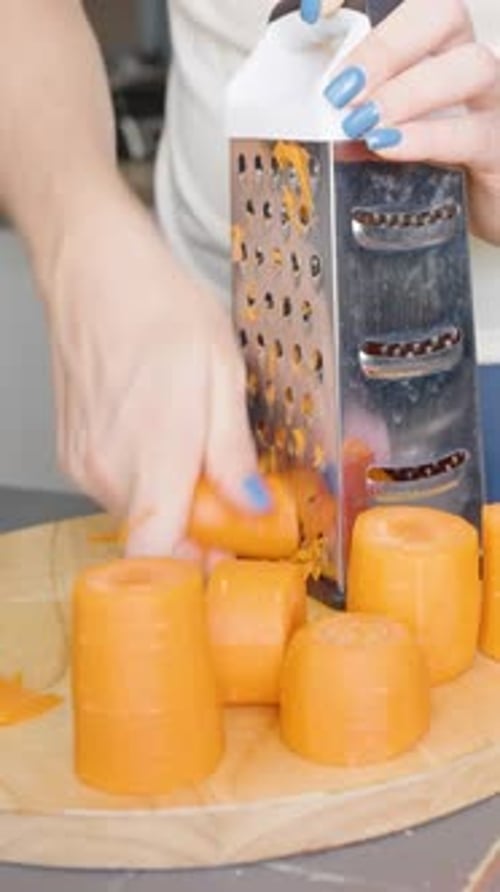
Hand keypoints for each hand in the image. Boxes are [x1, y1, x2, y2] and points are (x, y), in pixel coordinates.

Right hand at [42, 179, 268, 557]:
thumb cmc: (160, 311)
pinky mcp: (73, 453)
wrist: (98, 274)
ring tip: (194, 447)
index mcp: (156, 458)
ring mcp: (85, 463)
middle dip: (198, 528)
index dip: (195, 572)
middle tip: (229, 492)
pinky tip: (161, 434)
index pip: (159, 556)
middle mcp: (111, 471)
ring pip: (138, 511)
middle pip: (157, 536)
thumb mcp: (223, 377)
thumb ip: (233, 455)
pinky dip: (145, 477)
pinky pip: (116, 486)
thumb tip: (253, 507)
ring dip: (172, 498)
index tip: (226, 558)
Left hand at [303, 0, 499, 244]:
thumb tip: (320, 122)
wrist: (479, 211)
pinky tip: (390, 146)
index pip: (412, 2)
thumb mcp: (386, 136)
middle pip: (441, 14)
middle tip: (340, 90)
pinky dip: (424, 137)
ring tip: (363, 124)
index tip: (317, 14)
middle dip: (384, 48)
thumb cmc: (434, 165)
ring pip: (469, 65)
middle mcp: (464, 60)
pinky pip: (469, 132)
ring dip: (406, 92)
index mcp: (433, 47)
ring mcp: (489, 100)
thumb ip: (357, 124)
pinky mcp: (496, 145)